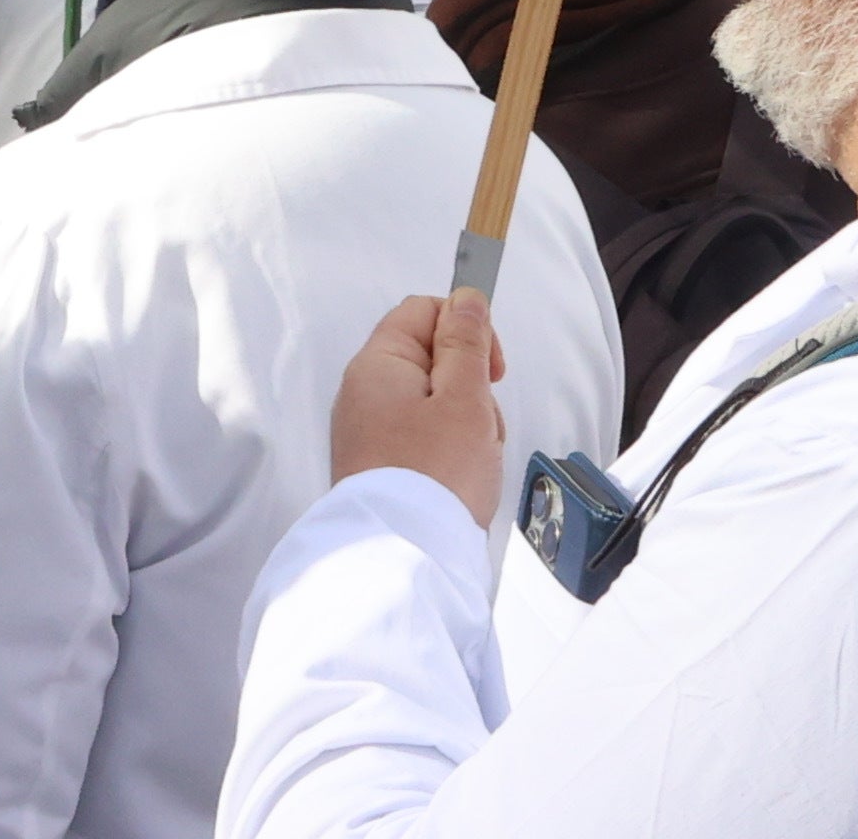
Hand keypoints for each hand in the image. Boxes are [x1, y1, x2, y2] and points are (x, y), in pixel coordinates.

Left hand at [327, 290, 510, 522]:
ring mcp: (369, 433)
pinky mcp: (379, 467)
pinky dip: (450, 455)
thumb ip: (466, 343)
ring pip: (434, 406)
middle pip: (432, 362)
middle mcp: (364, 393)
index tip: (493, 369)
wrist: (406, 559)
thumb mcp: (464, 398)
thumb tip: (465, 298)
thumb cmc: (437, 475)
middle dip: (470, 389)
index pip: (424, 312)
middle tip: (481, 427)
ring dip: (466, 426)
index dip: (466, 329)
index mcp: (377, 365)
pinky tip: (461, 482)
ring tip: (473, 462)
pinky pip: (424, 442)